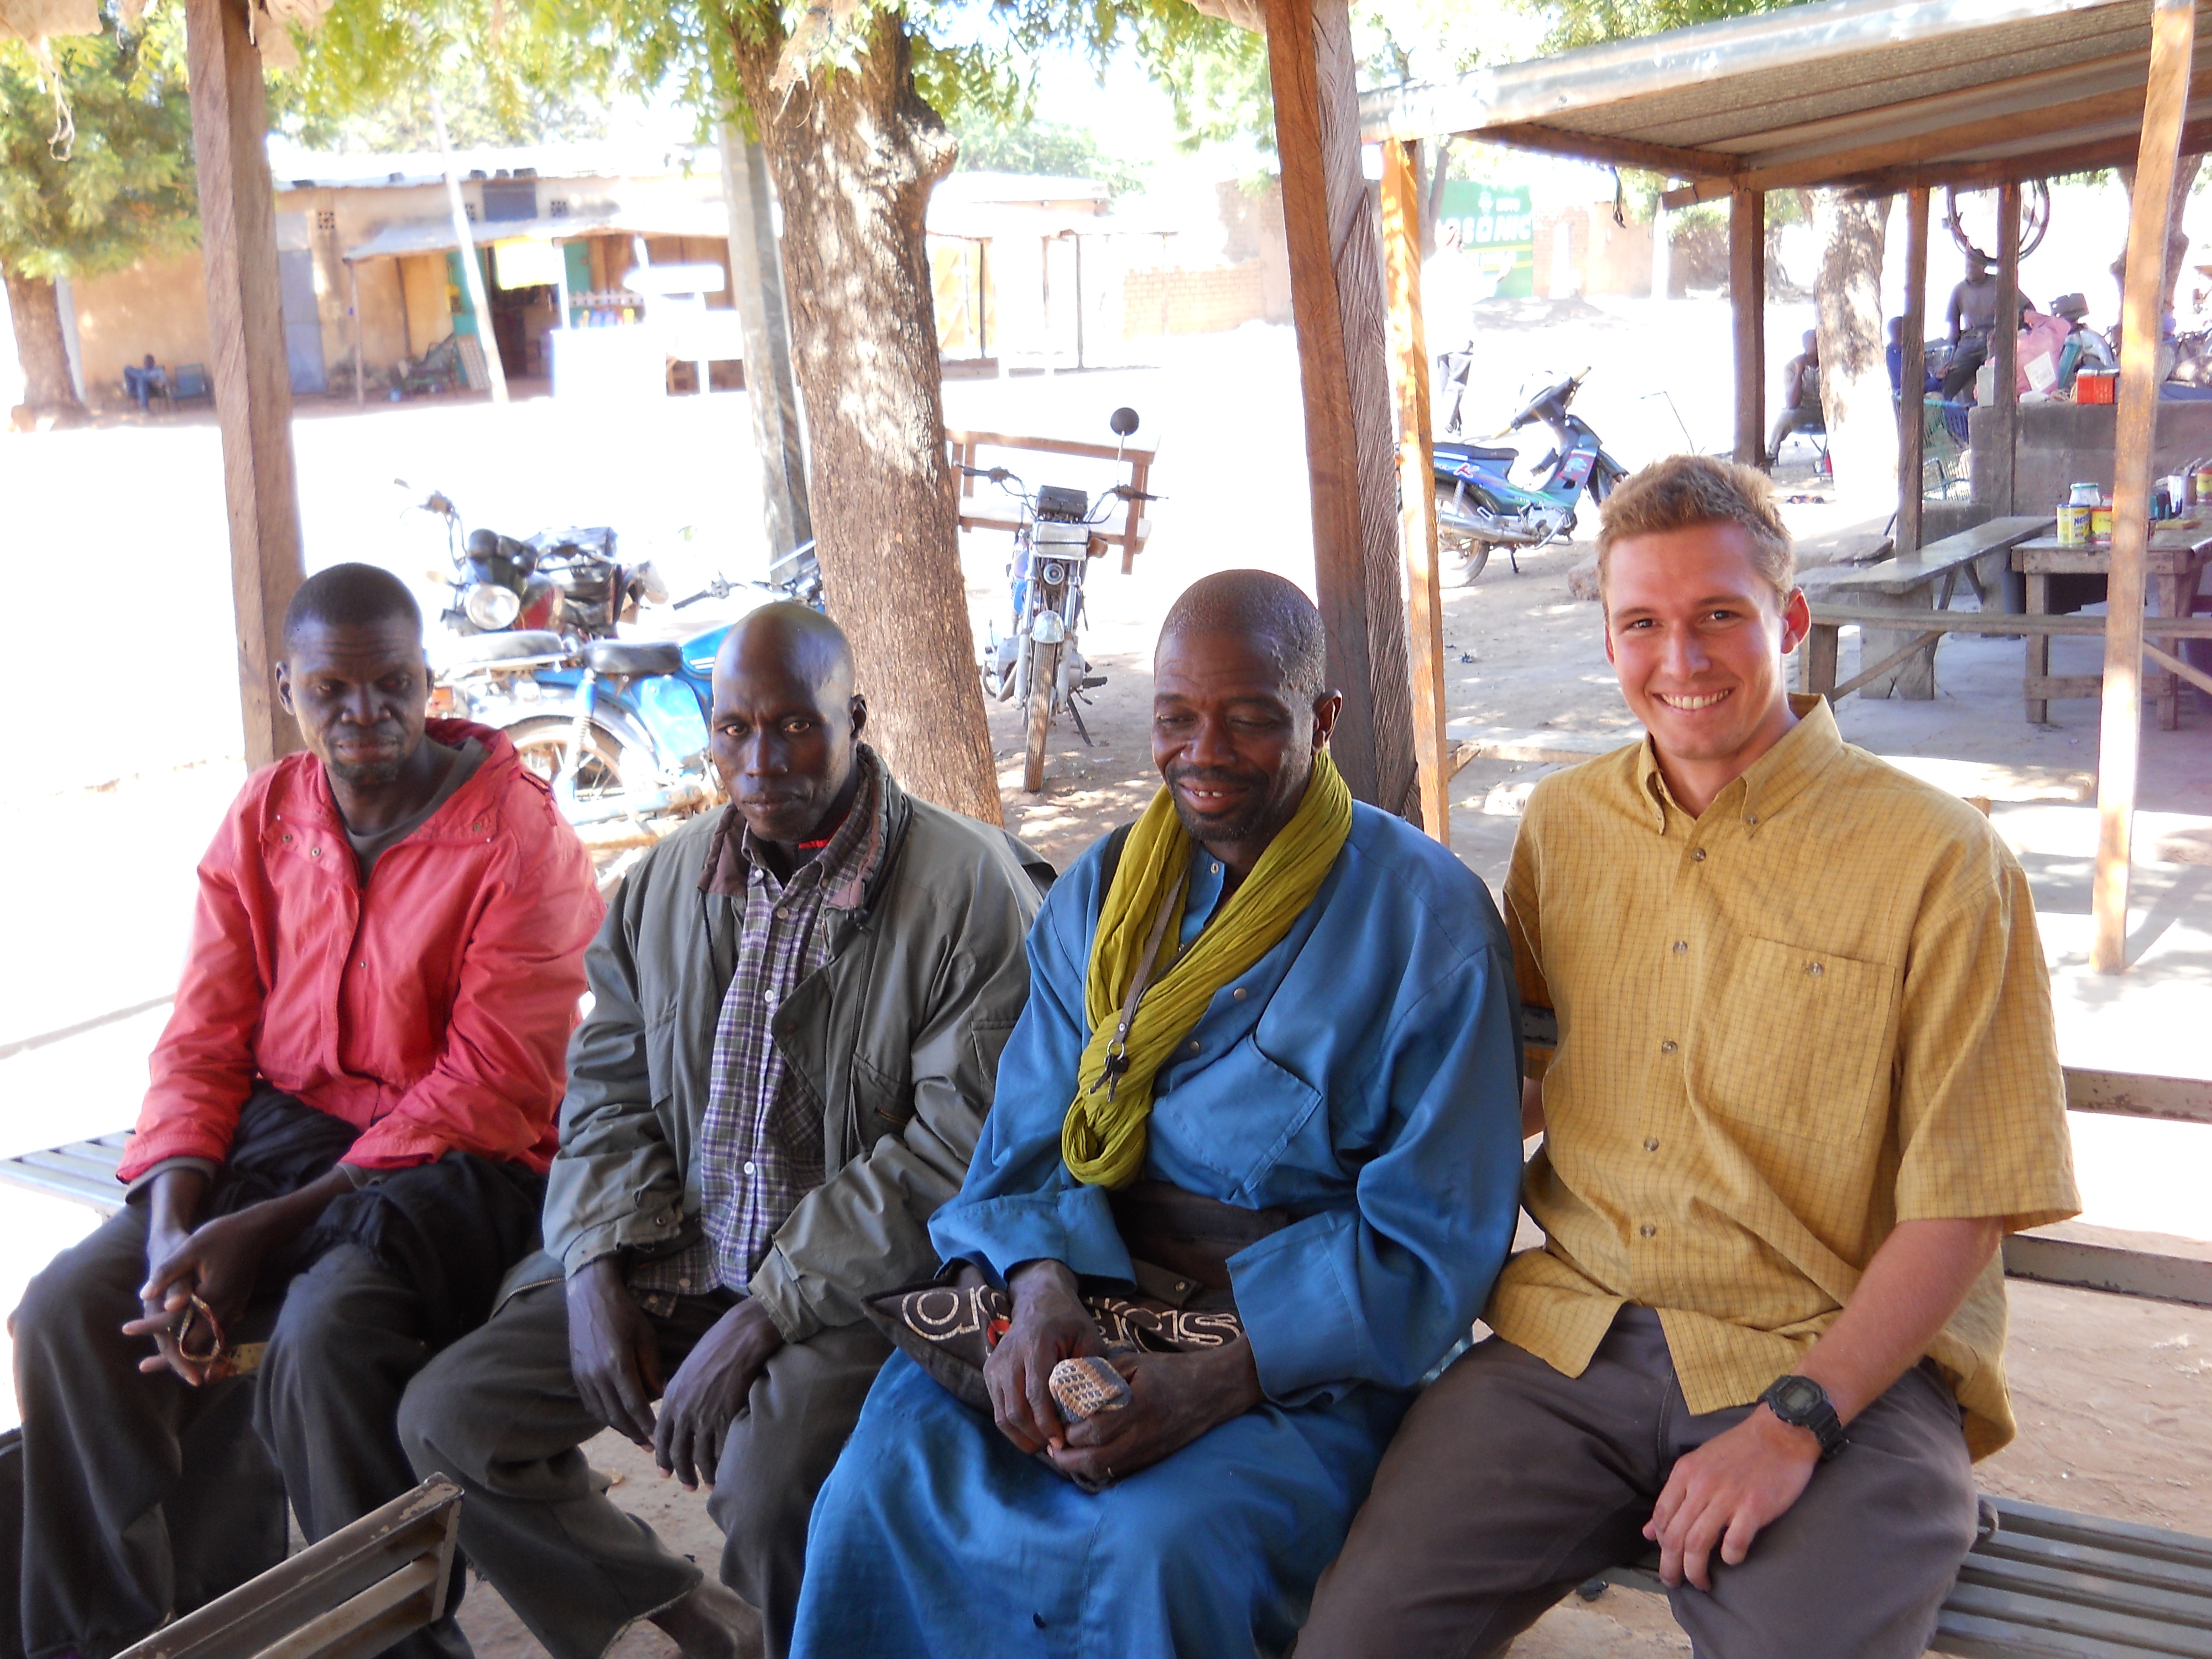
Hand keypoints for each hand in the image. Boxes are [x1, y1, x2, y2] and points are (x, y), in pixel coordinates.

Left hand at [125, 1203, 281, 1384]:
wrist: (258, 1231)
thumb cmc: (222, 1236)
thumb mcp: (191, 1247)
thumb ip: (167, 1273)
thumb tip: (144, 1296)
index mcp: (211, 1295)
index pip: (176, 1320)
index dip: (149, 1325)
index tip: (126, 1328)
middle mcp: (224, 1308)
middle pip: (195, 1345)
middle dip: (170, 1357)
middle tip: (143, 1366)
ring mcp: (233, 1309)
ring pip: (208, 1344)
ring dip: (186, 1355)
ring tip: (162, 1363)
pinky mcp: (236, 1306)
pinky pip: (217, 1334)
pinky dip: (201, 1345)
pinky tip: (189, 1346)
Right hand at [567, 1258, 663, 1446]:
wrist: (589, 1298)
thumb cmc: (624, 1313)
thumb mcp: (646, 1336)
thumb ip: (653, 1367)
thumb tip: (660, 1396)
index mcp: (616, 1364)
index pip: (634, 1405)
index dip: (647, 1425)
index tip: (659, 1438)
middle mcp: (596, 1375)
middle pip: (617, 1416)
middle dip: (635, 1434)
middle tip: (651, 1448)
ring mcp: (583, 1376)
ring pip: (603, 1413)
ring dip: (621, 1429)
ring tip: (637, 1437)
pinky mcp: (576, 1375)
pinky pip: (592, 1405)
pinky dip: (606, 1416)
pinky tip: (618, 1421)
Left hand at [655, 1299, 783, 1490]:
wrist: (741, 1337)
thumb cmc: (717, 1347)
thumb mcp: (686, 1369)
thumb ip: (678, 1394)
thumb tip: (677, 1411)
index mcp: (671, 1399)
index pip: (661, 1438)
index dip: (663, 1459)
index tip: (665, 1473)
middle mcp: (684, 1411)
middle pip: (679, 1454)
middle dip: (682, 1474)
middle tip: (688, 1486)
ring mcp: (705, 1417)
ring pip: (701, 1457)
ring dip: (704, 1475)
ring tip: (709, 1485)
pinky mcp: (727, 1418)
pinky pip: (722, 1451)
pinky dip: (722, 1466)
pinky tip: (726, 1472)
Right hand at [983, 1260, 1104, 1454]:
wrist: (1038, 1301)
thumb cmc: (1068, 1321)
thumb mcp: (1088, 1337)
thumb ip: (1091, 1369)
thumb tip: (1094, 1409)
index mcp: (1035, 1345)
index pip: (1035, 1394)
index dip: (1047, 1424)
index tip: (1061, 1442)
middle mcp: (1009, 1357)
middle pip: (1015, 1410)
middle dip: (1035, 1436)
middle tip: (1055, 1449)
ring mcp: (995, 1366)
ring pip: (1002, 1415)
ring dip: (1022, 1437)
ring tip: (1044, 1445)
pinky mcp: (990, 1373)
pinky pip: (998, 1410)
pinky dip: (1013, 1428)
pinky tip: (1032, 1434)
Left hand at [1050, 1340, 1262, 1486]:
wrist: (1214, 1389)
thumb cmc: (1172, 1371)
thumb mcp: (1136, 1363)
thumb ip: (1103, 1375)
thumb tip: (1070, 1385)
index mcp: (1138, 1406)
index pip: (1094, 1431)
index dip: (1070, 1434)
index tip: (1057, 1426)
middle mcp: (1143, 1434)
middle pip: (1096, 1460)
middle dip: (1068, 1459)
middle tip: (1054, 1449)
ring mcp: (1150, 1450)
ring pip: (1108, 1472)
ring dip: (1081, 1468)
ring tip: (1067, 1456)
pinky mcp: (1156, 1459)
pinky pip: (1123, 1472)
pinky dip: (1101, 1470)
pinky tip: (1090, 1459)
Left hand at [1643, 1406, 1819, 1589]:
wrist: (1780, 1433)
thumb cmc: (1740, 1449)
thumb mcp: (1699, 1464)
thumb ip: (1675, 1496)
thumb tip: (1649, 1531)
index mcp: (1686, 1473)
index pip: (1662, 1516)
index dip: (1660, 1543)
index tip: (1667, 1556)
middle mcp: (1702, 1485)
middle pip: (1675, 1536)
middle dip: (1670, 1565)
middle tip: (1674, 1582)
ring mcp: (1728, 1497)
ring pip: (1698, 1544)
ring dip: (1695, 1570)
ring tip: (1700, 1582)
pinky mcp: (1754, 1508)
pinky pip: (1734, 1544)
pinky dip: (1730, 1557)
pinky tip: (1731, 1559)